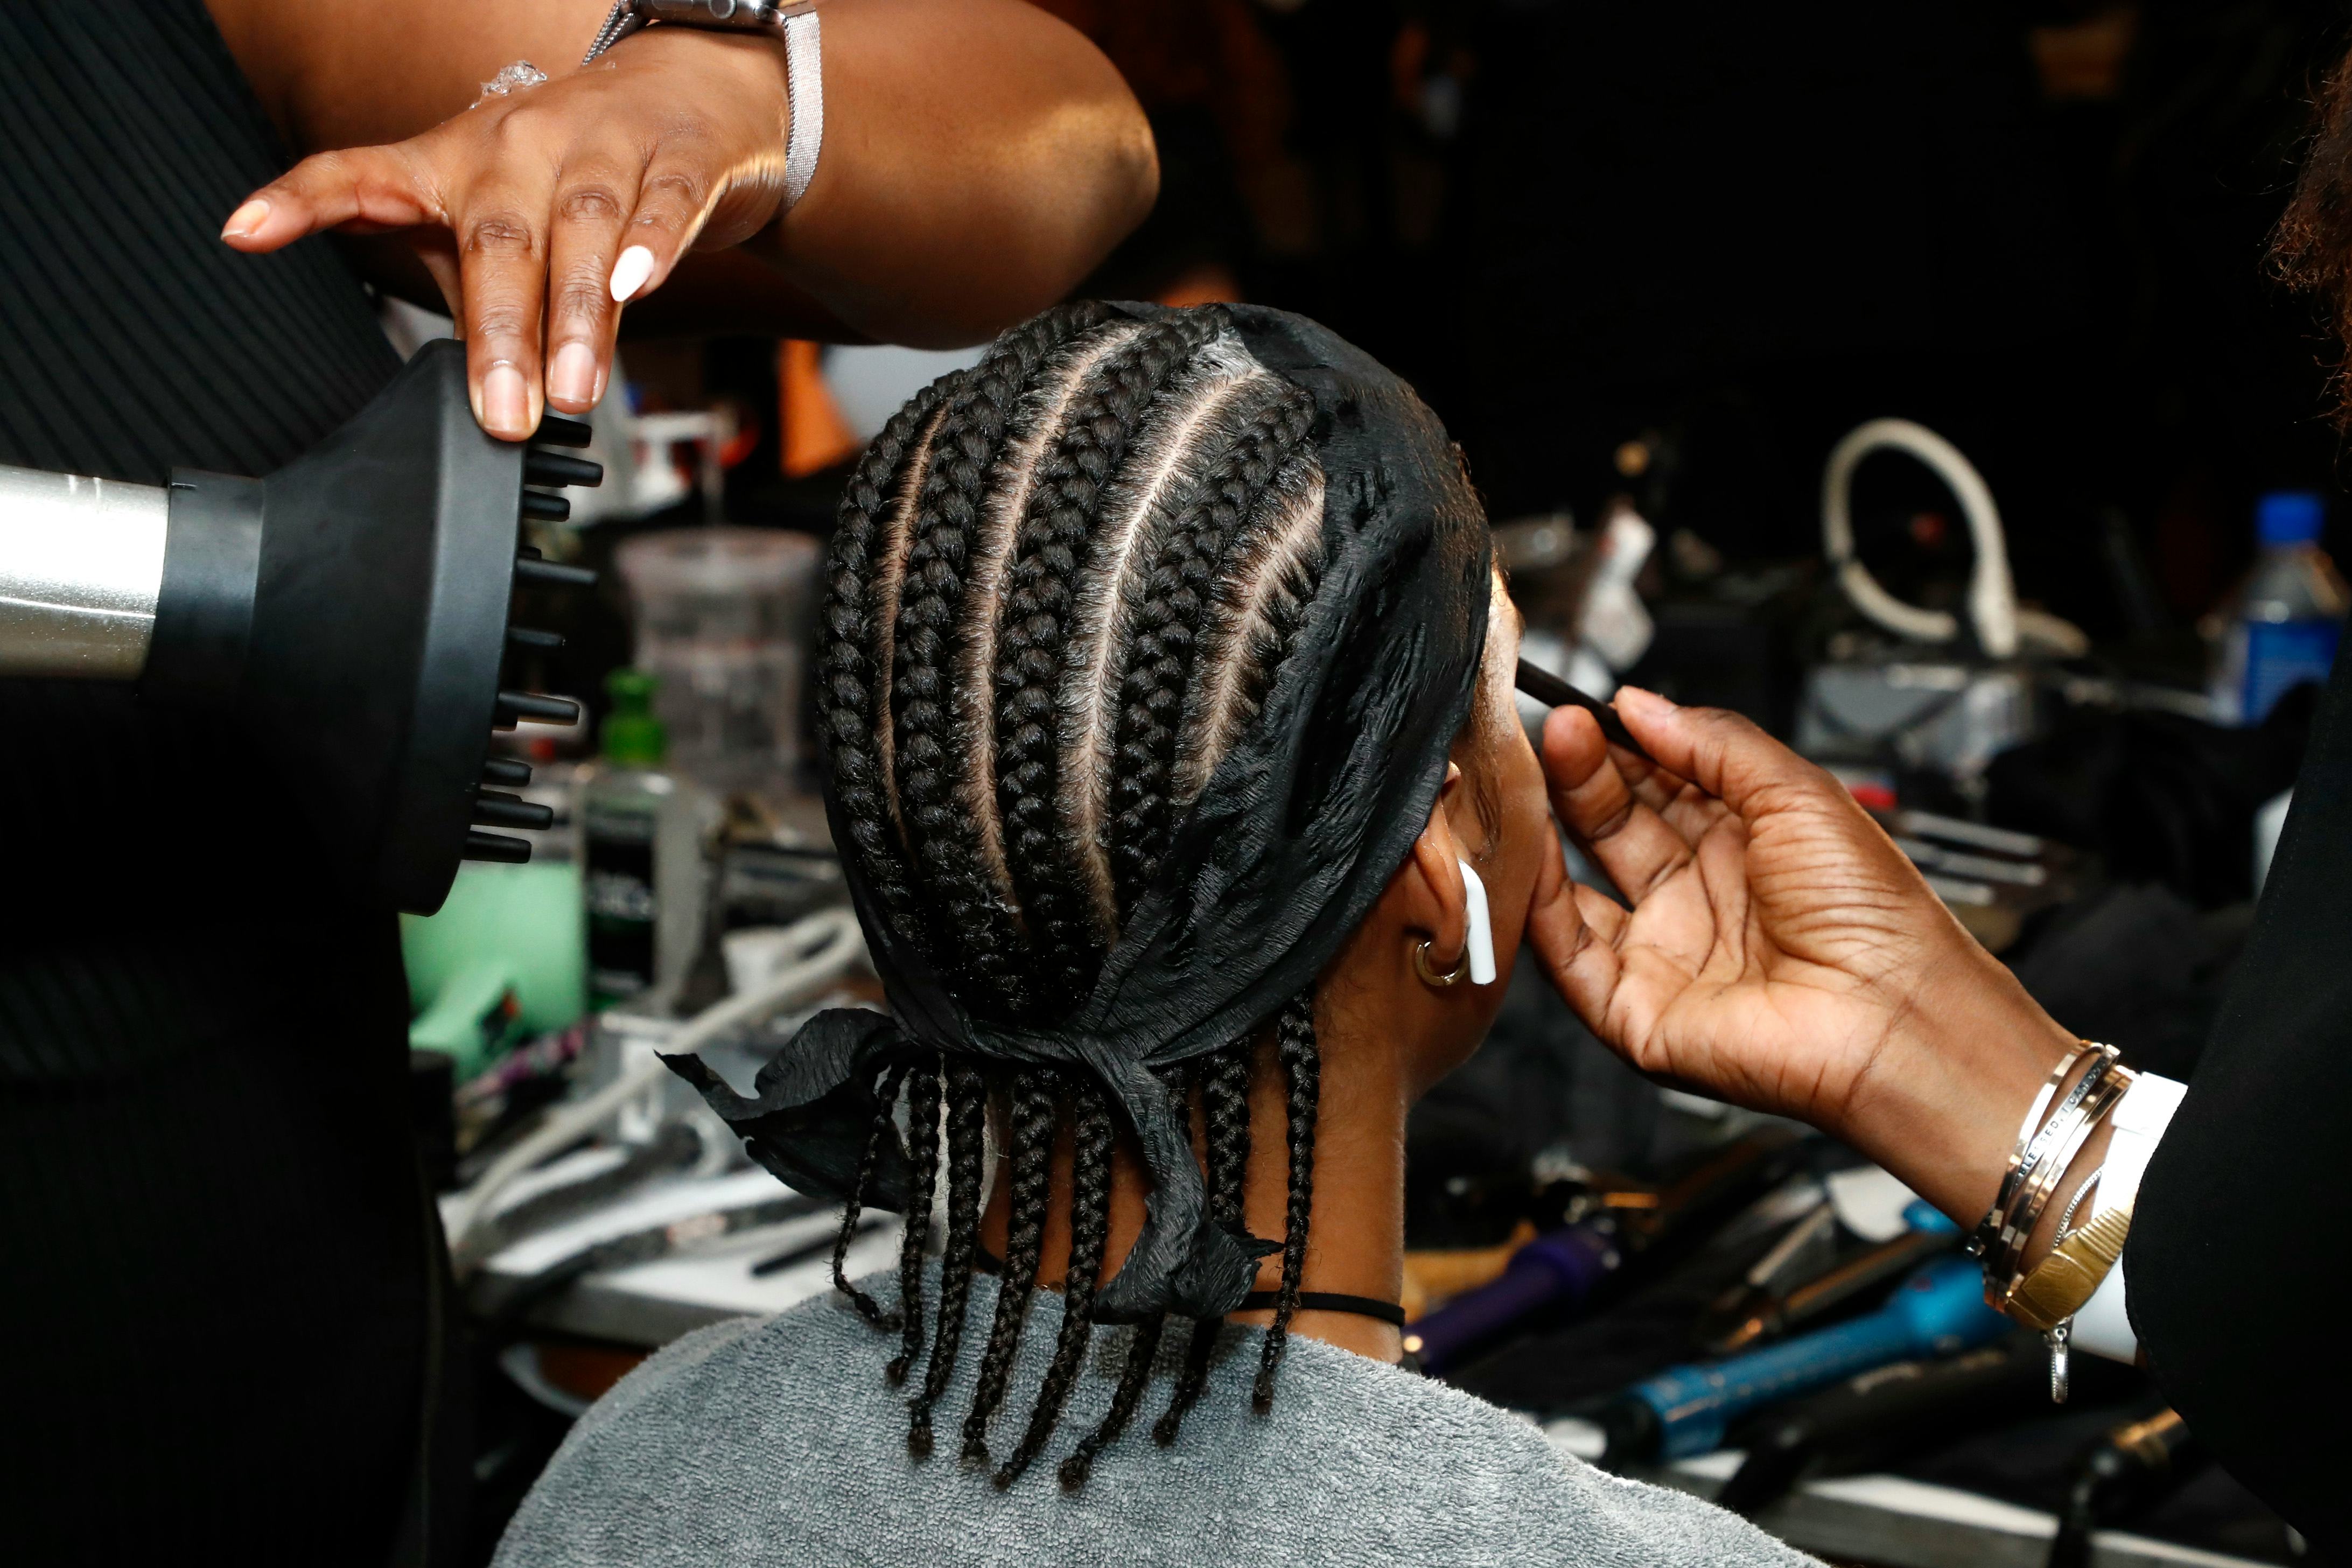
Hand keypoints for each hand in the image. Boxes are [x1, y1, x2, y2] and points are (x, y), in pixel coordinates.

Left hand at [219, 29, 798, 438]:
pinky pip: (663, 201)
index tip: (244, 231)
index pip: (360, 174)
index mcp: (455, 159)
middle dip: (501, 333)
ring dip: (576, 315)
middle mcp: (520, 143)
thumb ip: (474, 295)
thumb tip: (470, 389)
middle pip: (498, 235)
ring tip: (574, 388)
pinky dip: (653, 245)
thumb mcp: (500, 214)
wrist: (691, 89)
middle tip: (504, 414)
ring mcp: (600, 144)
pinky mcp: (677, 155)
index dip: (300, 200)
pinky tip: (637, 287)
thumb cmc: (577, 167)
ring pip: (583, 226)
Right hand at [1527, 687, 2079, 1223]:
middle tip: (1557, 731)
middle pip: (1618, 827)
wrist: (1890, 1015)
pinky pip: (1570, 959)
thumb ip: (1715, 742)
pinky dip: (1541, 911)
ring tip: (1539, 776)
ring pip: (1581, 887)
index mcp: (1747, 846)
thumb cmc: (1874, 917)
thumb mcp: (1798, 792)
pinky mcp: (1636, 1011)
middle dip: (1585, 774)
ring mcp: (1667, 954)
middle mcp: (1702, 898)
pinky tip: (1536, 857)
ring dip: (1555, 831)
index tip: (1587, 710)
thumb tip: (1642, 705)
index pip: (1662, 784)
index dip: (1623, 745)